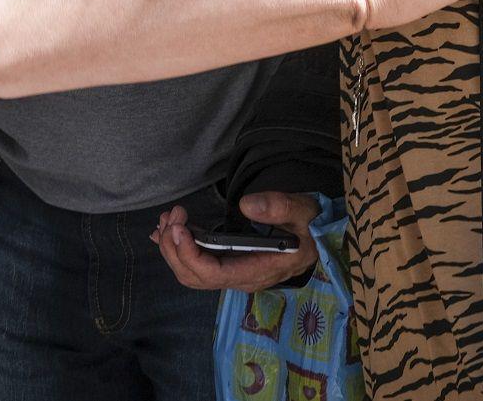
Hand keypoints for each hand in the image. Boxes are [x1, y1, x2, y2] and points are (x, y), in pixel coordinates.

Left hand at [152, 192, 320, 292]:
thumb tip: (247, 205)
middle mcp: (241, 278)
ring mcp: (233, 273)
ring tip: (168, 219)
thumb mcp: (302, 212)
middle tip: (172, 217)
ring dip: (172, 248)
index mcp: (258, 270)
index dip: (190, 255)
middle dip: (174, 248)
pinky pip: (196, 266)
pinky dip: (177, 249)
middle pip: (195, 277)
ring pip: (191, 273)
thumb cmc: (310, 226)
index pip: (215, 274)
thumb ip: (278, 208)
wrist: (318, 238)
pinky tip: (165, 233)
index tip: (179, 228)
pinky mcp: (228, 264)